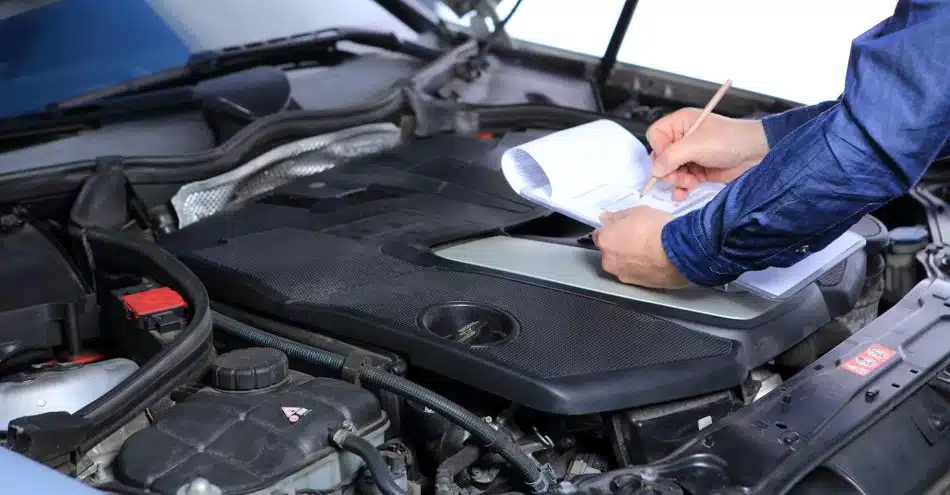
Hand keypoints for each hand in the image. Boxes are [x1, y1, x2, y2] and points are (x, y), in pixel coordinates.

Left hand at [592, 207, 689, 288]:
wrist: (680, 251)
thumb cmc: (658, 230)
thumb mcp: (637, 211)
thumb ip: (617, 216)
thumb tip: (607, 218)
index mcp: (606, 241)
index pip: (600, 235)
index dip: (610, 230)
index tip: (619, 228)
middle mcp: (610, 261)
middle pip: (610, 252)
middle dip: (620, 246)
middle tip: (638, 237)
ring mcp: (624, 275)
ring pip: (623, 265)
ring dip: (631, 259)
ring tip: (650, 249)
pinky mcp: (640, 285)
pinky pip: (638, 274)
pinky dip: (643, 269)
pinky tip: (655, 260)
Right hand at [648, 108, 769, 199]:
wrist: (757, 153)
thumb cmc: (730, 139)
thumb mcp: (696, 146)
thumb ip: (671, 157)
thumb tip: (655, 170)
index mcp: (680, 123)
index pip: (655, 136)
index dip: (658, 150)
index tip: (668, 161)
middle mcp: (683, 138)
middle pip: (661, 157)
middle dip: (668, 170)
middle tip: (678, 177)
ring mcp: (691, 155)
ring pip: (671, 172)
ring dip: (676, 181)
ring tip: (687, 184)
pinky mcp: (699, 170)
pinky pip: (682, 181)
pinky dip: (681, 188)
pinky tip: (683, 194)